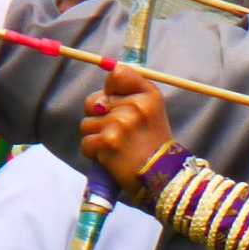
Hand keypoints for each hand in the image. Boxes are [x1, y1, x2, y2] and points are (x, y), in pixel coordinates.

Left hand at [80, 66, 173, 193]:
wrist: (162, 178)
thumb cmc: (153, 143)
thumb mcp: (153, 109)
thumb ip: (132, 88)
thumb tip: (108, 71)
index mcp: (148, 95)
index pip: (116, 74)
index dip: (110, 90)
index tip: (117, 103)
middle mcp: (135, 106)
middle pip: (94, 101)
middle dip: (100, 118)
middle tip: (119, 133)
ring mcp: (120, 124)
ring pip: (87, 124)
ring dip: (96, 137)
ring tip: (116, 147)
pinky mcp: (108, 143)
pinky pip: (86, 142)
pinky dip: (94, 153)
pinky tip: (110, 158)